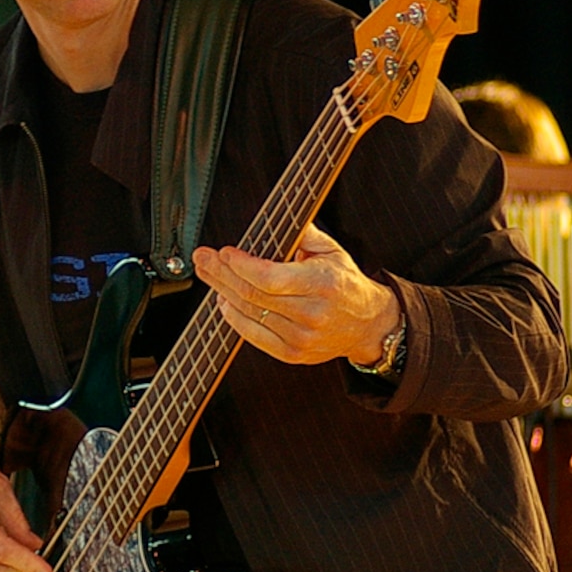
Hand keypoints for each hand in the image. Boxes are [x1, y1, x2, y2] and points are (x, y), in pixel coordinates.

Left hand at [193, 223, 401, 366]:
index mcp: (322, 283)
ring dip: (222, 292)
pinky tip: (224, 302)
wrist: (368, 326)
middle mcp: (311, 313)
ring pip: (249, 314)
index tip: (224, 252)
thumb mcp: (333, 251)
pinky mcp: (293, 354)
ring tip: (209, 275)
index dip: (240, 265)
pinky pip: (253, 336)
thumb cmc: (345, 284)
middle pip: (252, 295)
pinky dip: (233, 318)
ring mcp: (301, 338)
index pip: (270, 277)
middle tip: (203, 259)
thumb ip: (304, 233)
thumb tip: (276, 217)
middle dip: (221, 274)